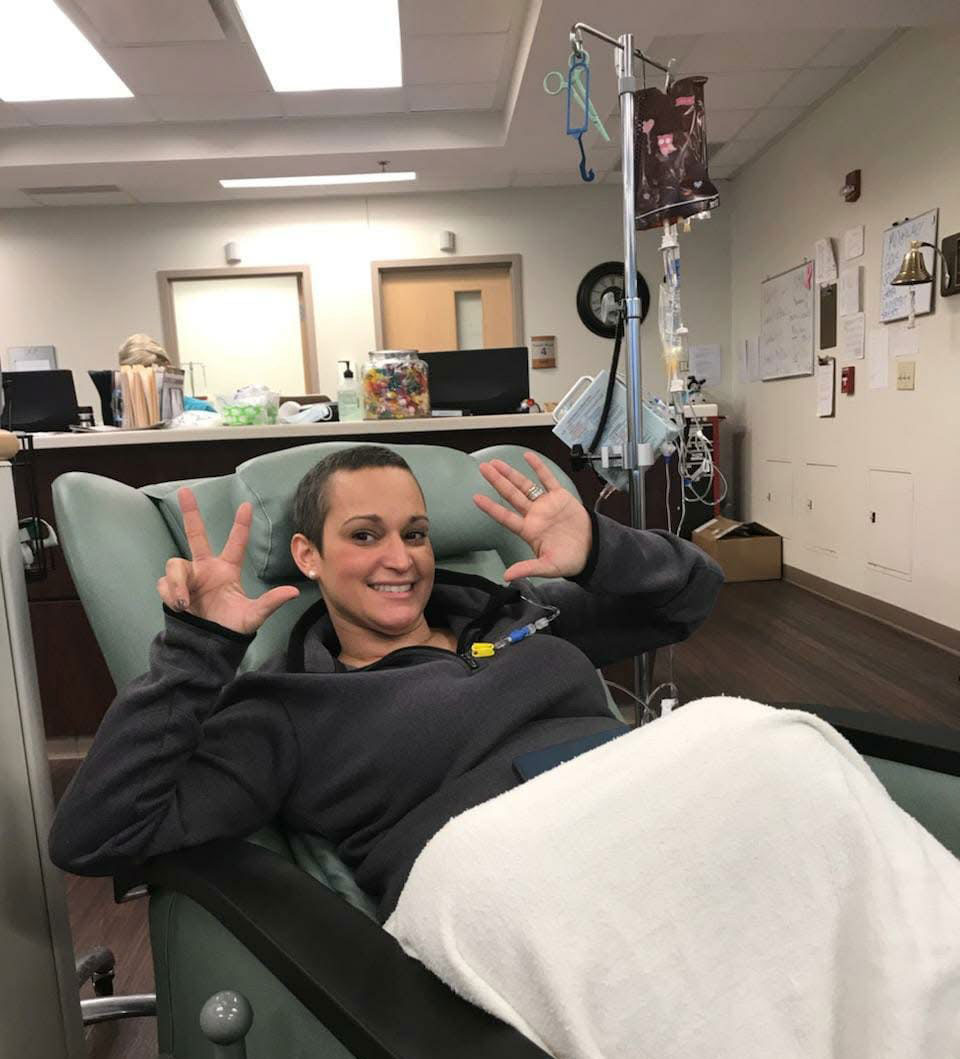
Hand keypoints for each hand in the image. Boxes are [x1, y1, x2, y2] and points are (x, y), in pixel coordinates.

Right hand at [156, 488, 298, 635]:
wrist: (208, 645)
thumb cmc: (232, 628)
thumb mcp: (254, 616)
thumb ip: (270, 602)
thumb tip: (293, 592)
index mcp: (226, 570)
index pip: (235, 543)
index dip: (241, 525)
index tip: (247, 505)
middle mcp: (205, 568)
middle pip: (196, 535)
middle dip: (190, 513)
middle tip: (185, 491)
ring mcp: (188, 578)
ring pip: (175, 564)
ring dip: (178, 582)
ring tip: (184, 601)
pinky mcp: (172, 590)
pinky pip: (164, 583)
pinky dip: (170, 592)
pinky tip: (179, 606)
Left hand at [474, 452, 591, 581]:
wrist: (593, 551)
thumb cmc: (569, 560)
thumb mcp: (548, 567)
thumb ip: (528, 568)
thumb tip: (507, 577)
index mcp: (529, 530)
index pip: (505, 516)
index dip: (491, 507)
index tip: (476, 498)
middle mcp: (534, 515)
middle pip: (511, 495)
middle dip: (497, 481)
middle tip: (483, 468)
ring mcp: (546, 504)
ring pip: (525, 485)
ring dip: (511, 474)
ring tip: (497, 463)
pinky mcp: (560, 497)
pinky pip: (548, 479)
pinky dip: (539, 468)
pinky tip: (528, 457)